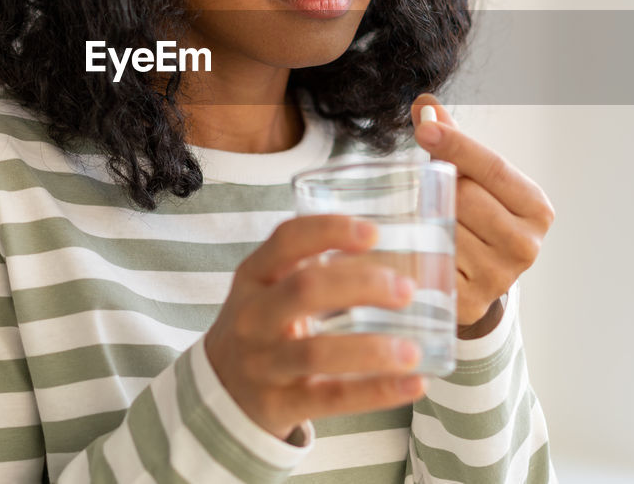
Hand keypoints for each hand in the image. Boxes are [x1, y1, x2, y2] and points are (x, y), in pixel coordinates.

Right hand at [204, 215, 429, 440]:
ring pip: (318, 352)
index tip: (374, 232)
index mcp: (253, 277)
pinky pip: (331, 398)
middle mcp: (253, 317)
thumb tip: (393, 251)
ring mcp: (263, 363)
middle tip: (406, 290)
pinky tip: (414, 384)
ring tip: (413, 350)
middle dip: (362, 285)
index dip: (329, 230)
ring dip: (372, 350)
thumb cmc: (262, 328)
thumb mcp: (269, 291)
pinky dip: (377, 392)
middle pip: (306, 290)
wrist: (219, 392)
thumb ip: (313, 268)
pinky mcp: (278, 403)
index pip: (286, 240)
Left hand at [411, 94, 555, 328]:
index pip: (494, 167)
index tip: (424, 127)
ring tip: (429, 220)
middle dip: (441, 187)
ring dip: (426, 217)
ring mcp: (498, 278)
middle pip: (465, 196)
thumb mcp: (472, 177)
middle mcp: (526, 245)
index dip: (457, 145)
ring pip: (444, 227)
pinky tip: (419, 243)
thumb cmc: (474, 218)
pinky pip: (429, 259)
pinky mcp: (466, 301)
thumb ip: (450, 140)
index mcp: (536, 208)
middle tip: (433, 191)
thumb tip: (425, 104)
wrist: (475, 281)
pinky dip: (417, 246)